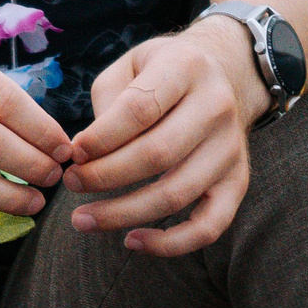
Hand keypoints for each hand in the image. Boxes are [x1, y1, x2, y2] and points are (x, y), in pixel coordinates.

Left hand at [65, 18, 265, 255]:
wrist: (224, 73)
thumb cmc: (160, 71)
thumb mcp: (130, 64)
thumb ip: (108, 101)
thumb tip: (87, 152)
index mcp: (185, 67)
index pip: (140, 108)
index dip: (101, 137)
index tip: (71, 153)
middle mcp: (216, 107)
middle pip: (157, 154)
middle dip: (104, 176)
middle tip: (69, 183)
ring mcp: (231, 147)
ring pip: (178, 193)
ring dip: (123, 213)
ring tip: (82, 219)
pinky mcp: (238, 180)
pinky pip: (211, 224)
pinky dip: (172, 243)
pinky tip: (132, 241)